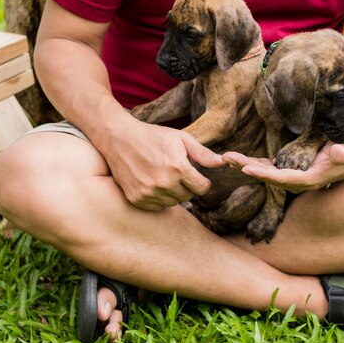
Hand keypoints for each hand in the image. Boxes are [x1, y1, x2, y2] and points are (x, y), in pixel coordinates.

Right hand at [101, 119, 224, 210]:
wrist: (119, 138)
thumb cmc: (153, 136)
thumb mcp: (181, 139)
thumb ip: (203, 154)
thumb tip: (224, 162)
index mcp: (178, 168)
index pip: (202, 188)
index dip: (202, 182)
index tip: (196, 175)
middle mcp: (163, 183)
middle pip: (188, 197)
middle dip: (186, 186)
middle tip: (175, 172)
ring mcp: (148, 193)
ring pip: (173, 203)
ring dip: (172, 192)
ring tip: (163, 175)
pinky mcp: (137, 199)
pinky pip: (157, 206)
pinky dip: (158, 198)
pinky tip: (152, 182)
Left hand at [223, 142, 343, 192]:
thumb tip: (340, 153)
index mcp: (308, 179)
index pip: (282, 179)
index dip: (264, 175)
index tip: (247, 169)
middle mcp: (296, 181)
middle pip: (267, 176)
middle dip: (246, 168)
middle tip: (227, 159)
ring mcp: (291, 176)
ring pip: (264, 172)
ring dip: (244, 165)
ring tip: (226, 157)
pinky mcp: (288, 169)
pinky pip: (267, 167)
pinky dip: (252, 163)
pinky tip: (238, 160)